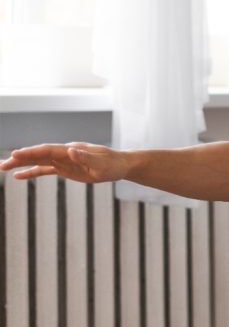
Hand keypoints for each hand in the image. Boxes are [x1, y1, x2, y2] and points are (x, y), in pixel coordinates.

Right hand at [0, 143, 128, 183]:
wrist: (120, 165)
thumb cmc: (112, 164)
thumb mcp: (101, 164)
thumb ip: (86, 157)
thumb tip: (70, 150)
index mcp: (71, 150)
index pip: (47, 150)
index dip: (31, 152)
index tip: (15, 155)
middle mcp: (64, 153)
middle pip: (38, 154)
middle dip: (20, 158)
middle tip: (2, 164)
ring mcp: (63, 160)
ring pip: (38, 161)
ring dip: (21, 164)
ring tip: (3, 168)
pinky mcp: (65, 168)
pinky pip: (45, 170)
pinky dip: (32, 172)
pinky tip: (18, 177)